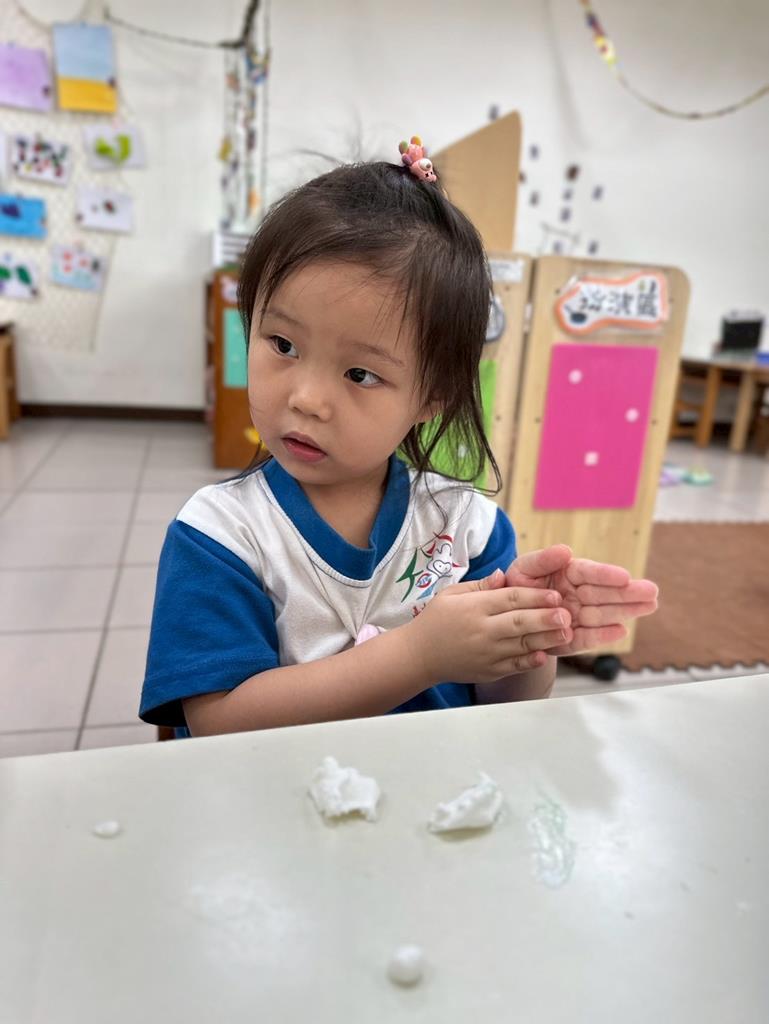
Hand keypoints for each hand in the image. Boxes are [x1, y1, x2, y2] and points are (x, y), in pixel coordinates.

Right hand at [407, 570, 572, 683]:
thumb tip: (504, 575)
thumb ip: (481, 586)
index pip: (509, 599)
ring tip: (565, 634)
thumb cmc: (435, 621)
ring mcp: (486, 653)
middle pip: (519, 622)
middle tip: (566, 614)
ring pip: (521, 645)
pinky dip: (529, 661)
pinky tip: (544, 655)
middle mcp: (482, 631)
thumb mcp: (451, 594)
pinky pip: (514, 666)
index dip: (534, 597)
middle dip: (545, 618)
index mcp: (473, 607)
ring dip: (546, 639)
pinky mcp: (489, 671)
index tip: (554, 594)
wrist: (419, 656)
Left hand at [503, 545, 657, 655]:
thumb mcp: (524, 569)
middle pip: (603, 594)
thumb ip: (542, 560)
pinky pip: (585, 638)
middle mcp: (575, 596)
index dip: (606, 575)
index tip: (625, 576)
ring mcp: (574, 618)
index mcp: (567, 574)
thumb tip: (565, 550)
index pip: (588, 573)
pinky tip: (621, 631)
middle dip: (628, 593)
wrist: (503, 615)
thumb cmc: (516, 586)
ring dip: (624, 612)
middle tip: (652, 592)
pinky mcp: (568, 639)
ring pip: (601, 615)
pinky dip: (600, 636)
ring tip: (649, 607)